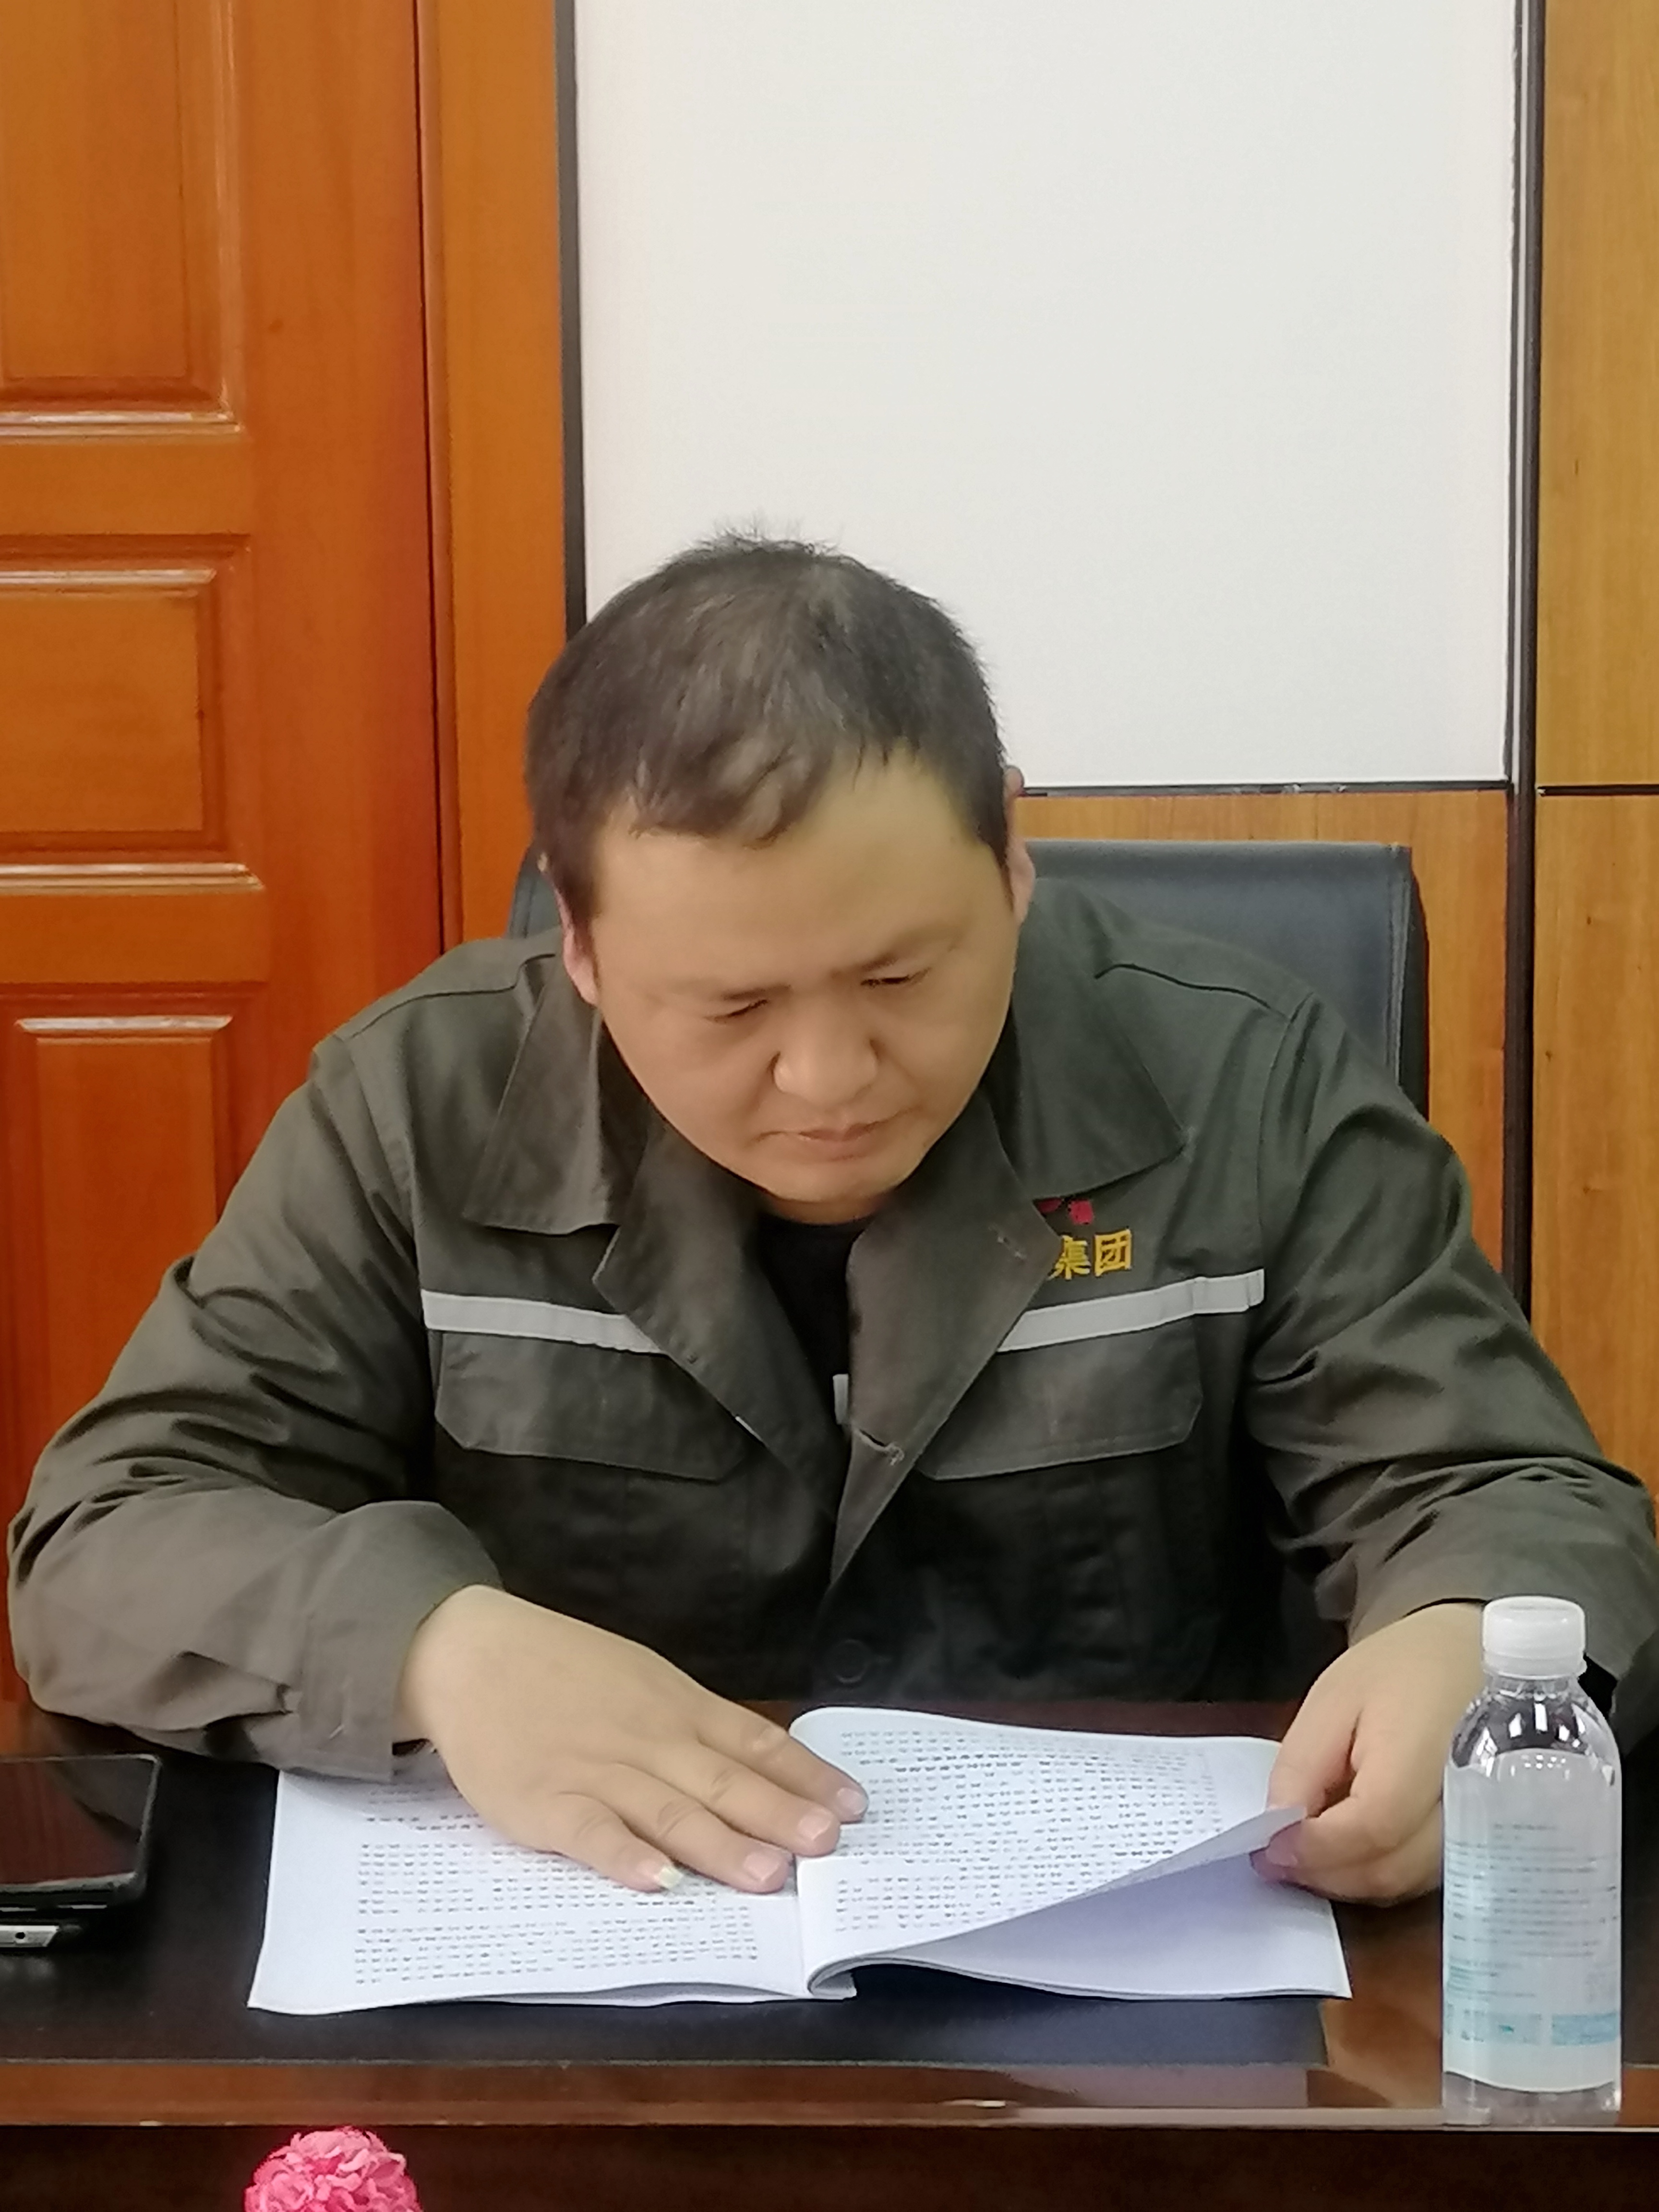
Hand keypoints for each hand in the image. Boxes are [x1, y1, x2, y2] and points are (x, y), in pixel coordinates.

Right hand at [396, 1586, 864, 1892]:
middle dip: (778, 1815)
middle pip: (722, 1781)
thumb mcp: (642, 1680)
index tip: (854, 1806)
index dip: (804, 1776)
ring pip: (668, 1810)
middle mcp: (647, 1739)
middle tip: (828, 1847)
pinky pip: (590, 1833)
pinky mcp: (545, 1803)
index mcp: (675, 1707)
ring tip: (767, 1876)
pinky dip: (624, 1856)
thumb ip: (695, 1726)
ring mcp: (596, 1772)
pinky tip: (657, 1881)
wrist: (472, 1654)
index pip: (754, 1742)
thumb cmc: (564, 1671)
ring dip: (719, 1844)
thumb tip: (762, 1766)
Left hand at [1257, 1602, 1483, 1903]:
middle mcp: (1465, 1806)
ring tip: (1306, 1855)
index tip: (1265, 1848)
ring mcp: (1480, 1830)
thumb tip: (1279, 1830)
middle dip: (1325, 1873)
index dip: (1314, 1847)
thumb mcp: (1335, 1699)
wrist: (1474, 1656)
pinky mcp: (1479, 1839)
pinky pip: (1424, 1877)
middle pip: (1389, 1870)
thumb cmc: (1401, 1668)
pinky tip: (1347, 1852)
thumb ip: (1304, 1766)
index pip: (1370, 1829)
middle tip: (1276, 1859)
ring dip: (1349, 1881)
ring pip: (1406, 1884)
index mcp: (1425, 1759)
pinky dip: (1379, 1873)